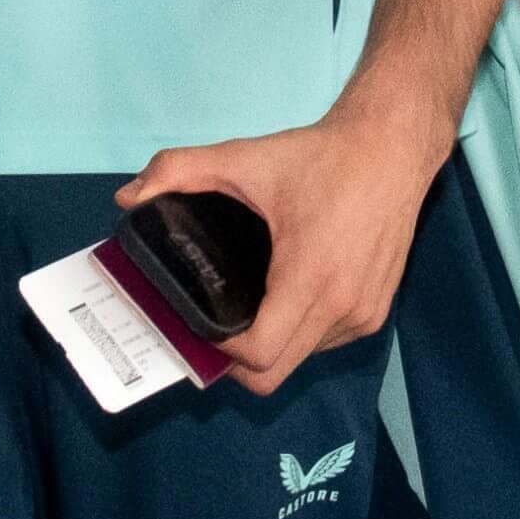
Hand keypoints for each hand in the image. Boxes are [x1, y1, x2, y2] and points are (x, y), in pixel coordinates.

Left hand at [117, 91, 453, 396]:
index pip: (259, 354)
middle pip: (276, 373)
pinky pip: (327, 343)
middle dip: (238, 362)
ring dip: (273, 347)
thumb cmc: (321, 156)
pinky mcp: (378, 311)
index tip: (200, 322)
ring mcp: (364, 314)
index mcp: (309, 276)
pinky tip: (291, 295)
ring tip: (253, 305)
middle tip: (214, 326)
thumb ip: (179, 170)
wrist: (392, 145)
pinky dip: (303, 332)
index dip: (220, 352)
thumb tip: (127, 198)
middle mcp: (342, 307)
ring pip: (302, 360)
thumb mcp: (246, 156)